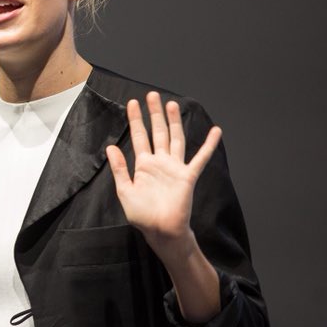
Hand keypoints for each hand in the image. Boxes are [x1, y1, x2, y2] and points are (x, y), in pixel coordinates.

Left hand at [106, 91, 221, 256]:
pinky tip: (215, 131)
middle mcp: (160, 162)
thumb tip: (111, 147)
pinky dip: (208, 145)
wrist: (161, 230)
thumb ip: (119, 168)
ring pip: (175, 139)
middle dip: (154, 114)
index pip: (139, 136)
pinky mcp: (188, 176)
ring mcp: (175, 167)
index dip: (136, 119)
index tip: (132, 103)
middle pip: (157, 132)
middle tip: (152, 95)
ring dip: (174, 122)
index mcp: (143, 165)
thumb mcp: (124, 190)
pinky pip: (200, 158)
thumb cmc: (142, 215)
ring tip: (172, 104)